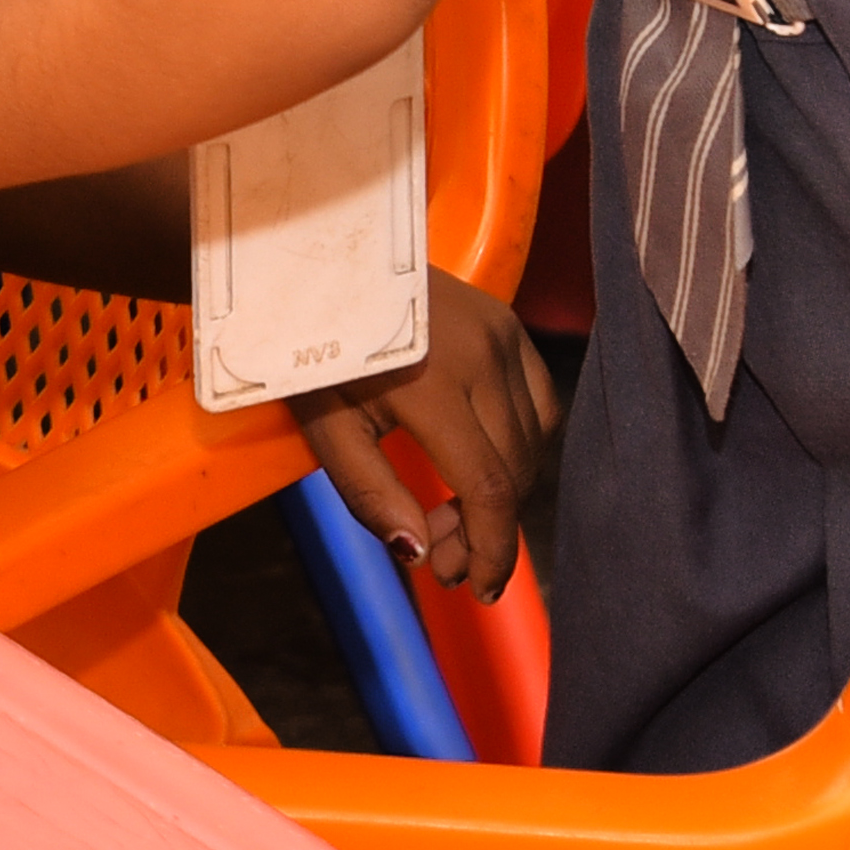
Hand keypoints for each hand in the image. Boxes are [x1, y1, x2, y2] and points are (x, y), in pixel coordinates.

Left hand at [289, 269, 558, 604]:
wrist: (316, 262)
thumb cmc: (311, 348)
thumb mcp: (324, 424)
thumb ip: (370, 492)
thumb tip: (417, 555)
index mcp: (431, 380)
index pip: (488, 486)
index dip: (492, 548)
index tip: (479, 588)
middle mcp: (481, 353)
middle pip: (513, 471)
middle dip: (484, 528)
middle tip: (442, 556)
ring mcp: (503, 333)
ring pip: (532, 444)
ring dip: (500, 492)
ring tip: (450, 516)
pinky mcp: (510, 323)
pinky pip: (538, 405)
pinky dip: (517, 446)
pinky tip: (476, 462)